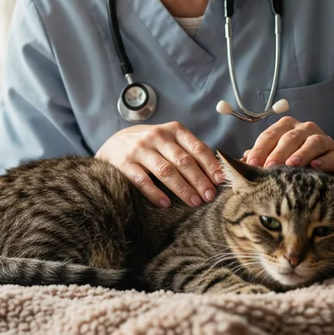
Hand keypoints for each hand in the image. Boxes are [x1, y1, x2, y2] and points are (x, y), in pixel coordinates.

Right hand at [95, 122, 225, 208]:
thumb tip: (215, 173)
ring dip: (182, 188)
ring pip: (165, 171)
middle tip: (210, 197)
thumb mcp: (169, 139)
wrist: (113, 142)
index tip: (220, 181)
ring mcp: (140, 149)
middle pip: (183, 161)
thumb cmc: (150, 144)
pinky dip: (155, 194)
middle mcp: (157, 137)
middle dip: (199, 180)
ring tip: (194, 202)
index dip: (210, 165)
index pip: (196, 148)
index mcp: (173, 130)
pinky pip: (142, 181)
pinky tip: (165, 204)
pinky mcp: (125, 163)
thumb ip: (188, 150)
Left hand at [242, 116, 333, 171]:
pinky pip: (331, 154)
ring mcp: (323, 139)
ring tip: (290, 165)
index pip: (269, 136)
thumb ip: (262, 160)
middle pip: (289, 137)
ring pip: (311, 142)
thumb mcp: (280, 161)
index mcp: (286, 128)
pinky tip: (315, 167)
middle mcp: (304, 129)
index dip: (259, 149)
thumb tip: (239, 163)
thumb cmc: (300, 165)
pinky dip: (324, 160)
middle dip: (277, 152)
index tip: (250, 164)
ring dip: (300, 154)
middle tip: (268, 167)